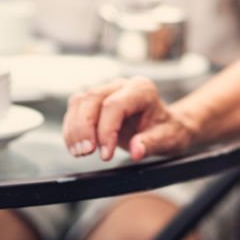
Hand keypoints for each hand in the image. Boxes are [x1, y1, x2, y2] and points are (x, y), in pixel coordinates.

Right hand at [62, 77, 196, 161]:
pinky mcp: (96, 101)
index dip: (106, 130)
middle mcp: (122, 85)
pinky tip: (76, 146)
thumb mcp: (168, 139)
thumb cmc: (168, 129)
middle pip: (92, 98)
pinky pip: (76, 109)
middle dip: (84, 128)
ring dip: (74, 128)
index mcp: (142, 90)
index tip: (106, 155)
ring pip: (79, 101)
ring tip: (79, 152)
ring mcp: (107, 90)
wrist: (166, 125)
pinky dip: (72, 129)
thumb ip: (152, 144)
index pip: (115, 105)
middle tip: (86, 153)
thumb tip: (137, 150)